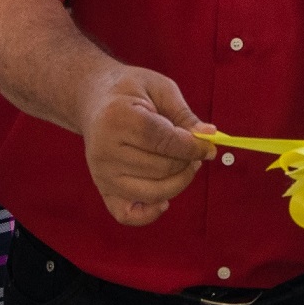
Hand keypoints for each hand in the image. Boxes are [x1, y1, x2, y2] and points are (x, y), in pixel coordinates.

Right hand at [78, 65, 210, 225]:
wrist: (94, 100)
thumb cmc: (130, 91)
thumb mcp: (159, 88)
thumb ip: (184, 114)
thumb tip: (209, 136)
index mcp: (118, 118)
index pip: (164, 142)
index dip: (194, 146)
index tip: (209, 145)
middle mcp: (105, 151)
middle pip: (162, 169)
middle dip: (188, 161)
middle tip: (195, 151)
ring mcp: (102, 174)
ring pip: (154, 193)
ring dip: (179, 182)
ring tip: (184, 165)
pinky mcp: (102, 189)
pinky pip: (128, 215)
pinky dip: (151, 213)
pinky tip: (164, 198)